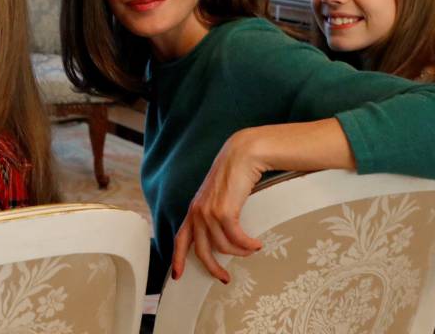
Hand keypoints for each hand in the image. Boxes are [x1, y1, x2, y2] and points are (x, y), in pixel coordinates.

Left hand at [172, 128, 265, 282]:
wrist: (241, 155)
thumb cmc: (234, 175)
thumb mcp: (218, 197)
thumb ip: (215, 214)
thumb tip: (223, 235)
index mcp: (193, 210)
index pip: (180, 238)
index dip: (177, 258)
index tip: (177, 276)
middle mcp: (197, 213)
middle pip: (201, 250)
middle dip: (213, 268)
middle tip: (225, 278)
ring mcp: (209, 212)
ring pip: (223, 247)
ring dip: (240, 252)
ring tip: (251, 249)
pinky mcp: (224, 212)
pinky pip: (236, 239)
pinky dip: (248, 245)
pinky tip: (257, 244)